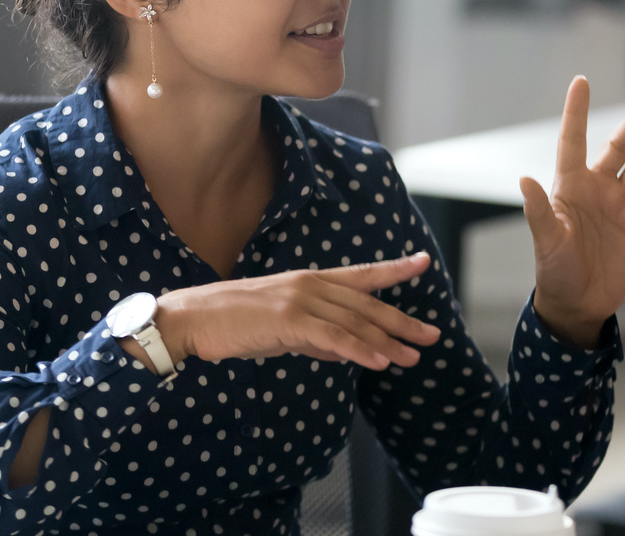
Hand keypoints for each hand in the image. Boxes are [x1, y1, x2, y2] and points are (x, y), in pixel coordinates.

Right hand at [139, 254, 441, 371]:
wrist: (193, 319)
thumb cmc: (233, 323)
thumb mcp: (282, 327)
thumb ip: (315, 335)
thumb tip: (344, 350)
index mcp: (309, 281)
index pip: (361, 274)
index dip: (394, 270)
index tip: (422, 263)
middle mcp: (310, 284)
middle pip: (366, 304)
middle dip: (402, 321)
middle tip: (431, 335)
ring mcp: (300, 299)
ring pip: (354, 322)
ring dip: (387, 342)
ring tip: (412, 357)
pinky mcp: (288, 319)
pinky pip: (332, 337)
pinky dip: (358, 350)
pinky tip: (378, 361)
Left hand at [520, 76, 624, 347]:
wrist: (578, 303)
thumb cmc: (555, 271)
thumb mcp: (546, 241)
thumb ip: (539, 211)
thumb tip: (525, 179)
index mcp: (570, 187)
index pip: (572, 140)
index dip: (576, 111)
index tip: (581, 81)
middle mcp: (597, 189)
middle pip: (616, 149)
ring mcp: (620, 205)